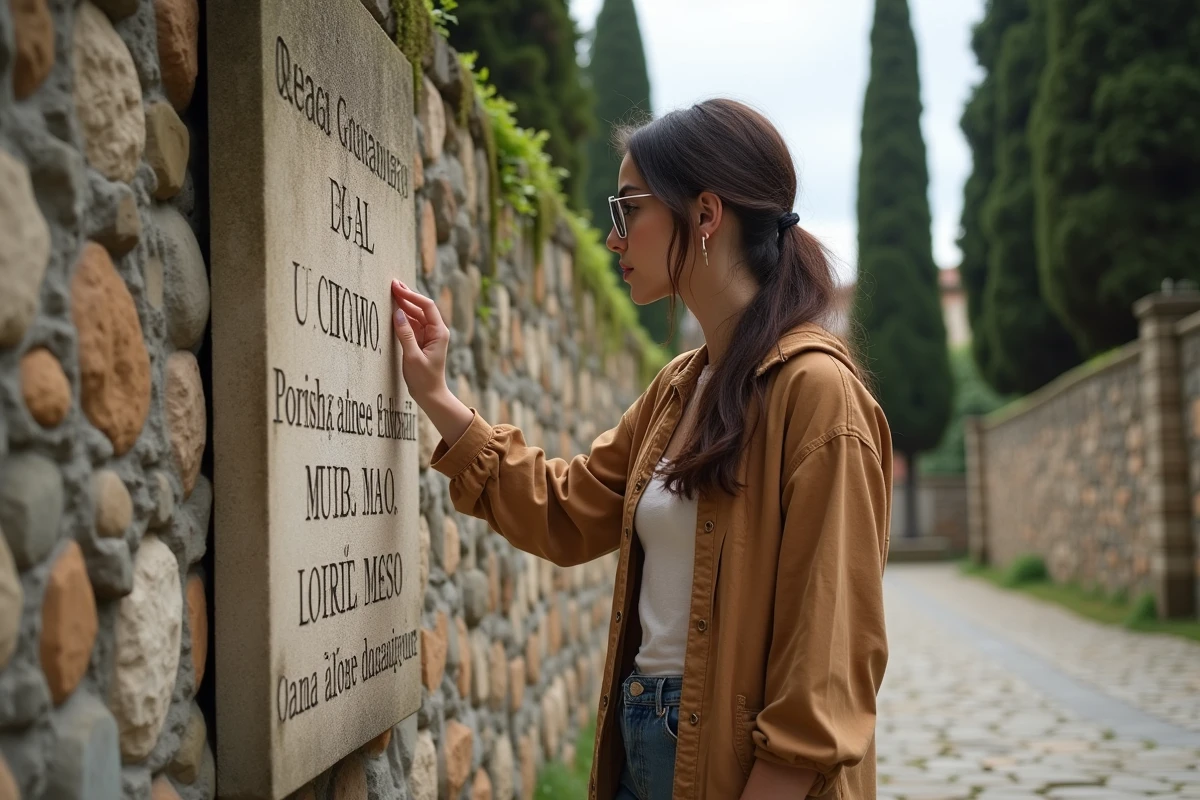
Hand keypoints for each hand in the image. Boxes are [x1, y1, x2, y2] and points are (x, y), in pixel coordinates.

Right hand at [390, 278, 473, 449]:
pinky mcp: (421, 341)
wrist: (430, 395)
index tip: (397, 288)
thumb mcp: (412, 356)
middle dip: (407, 296)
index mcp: (439, 333)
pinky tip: (393, 309)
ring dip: (404, 304)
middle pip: (421, 308)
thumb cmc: (424, 379)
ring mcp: (428, 335)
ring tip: (391, 292)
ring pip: (416, 315)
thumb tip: (397, 313)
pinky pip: (412, 324)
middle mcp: (436, 331)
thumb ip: (405, 334)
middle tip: (391, 284)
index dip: (412, 295)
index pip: (426, 307)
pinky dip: (402, 316)